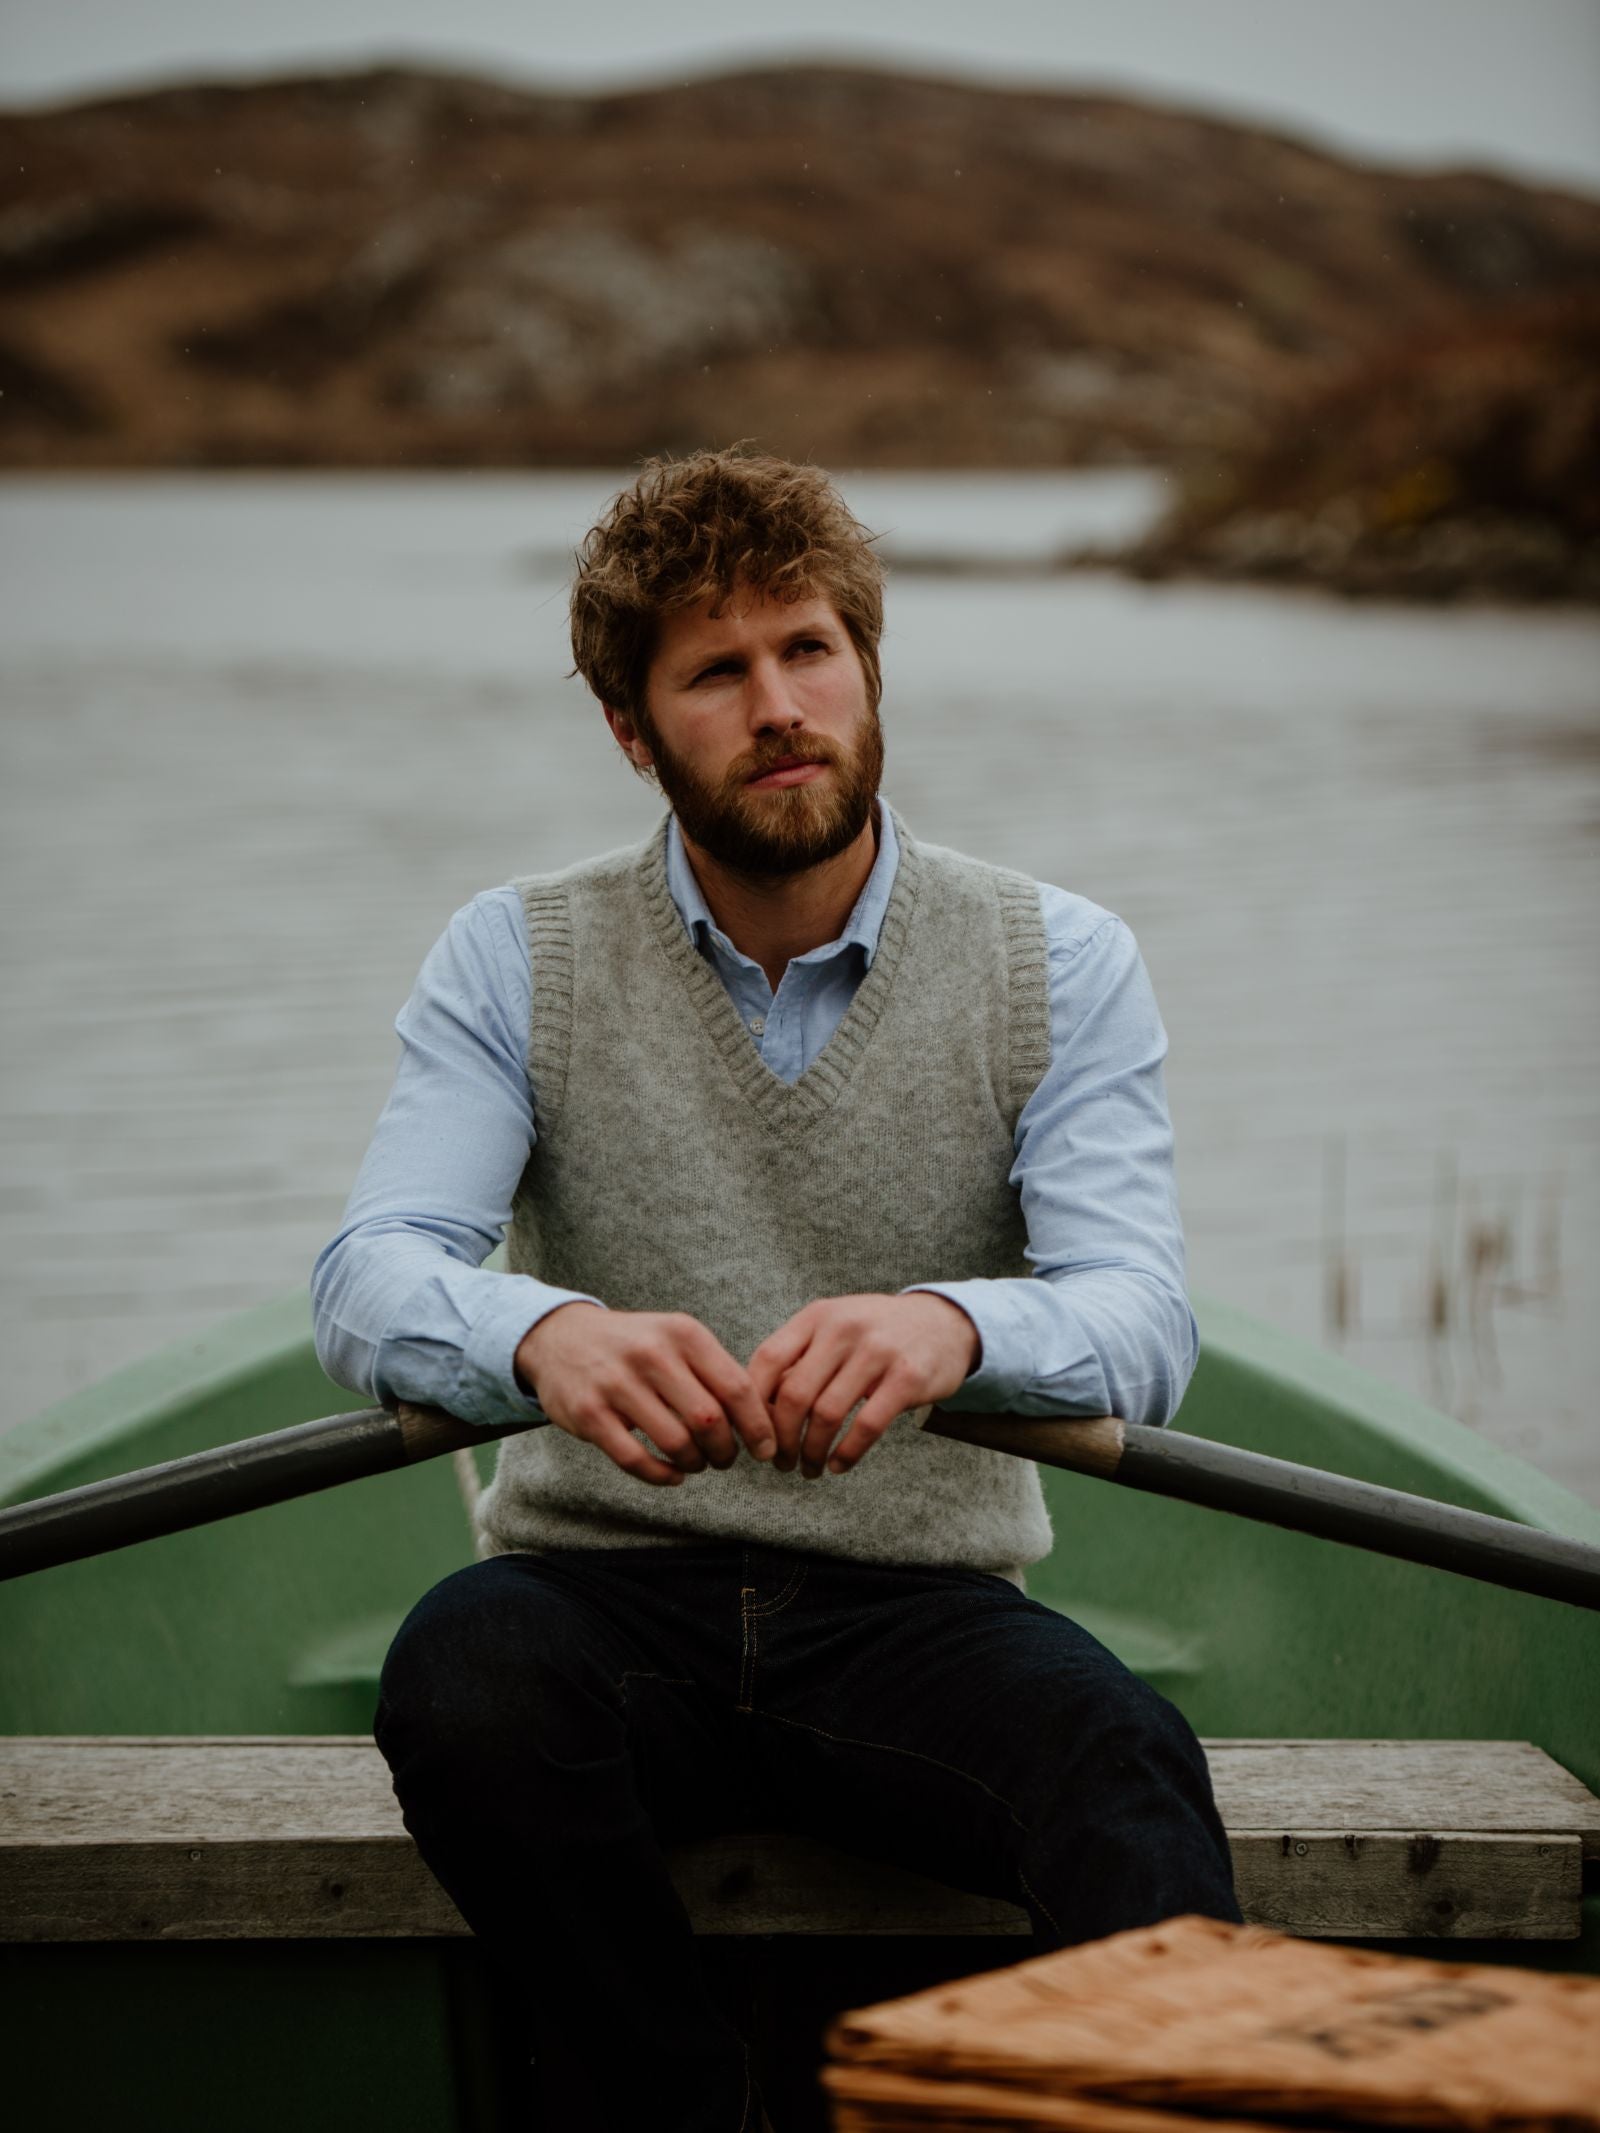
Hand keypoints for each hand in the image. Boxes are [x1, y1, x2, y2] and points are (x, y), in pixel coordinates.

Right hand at [514, 1303, 777, 1486]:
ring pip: (675, 1442)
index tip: (766, 1449)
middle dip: (725, 1450)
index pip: (736, 1387)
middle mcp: (651, 1353)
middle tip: (725, 1459)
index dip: (758, 1426)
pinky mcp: (588, 1413)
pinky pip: (635, 1459)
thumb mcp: (675, 1338)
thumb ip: (714, 1371)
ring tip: (697, 1463)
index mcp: (683, 1333)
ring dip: (695, 1463)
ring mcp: (616, 1384)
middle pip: (709, 1419)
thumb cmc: (634, 1345)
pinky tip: (673, 1473)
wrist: (560, 1337)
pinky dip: (662, 1475)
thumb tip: (761, 1421)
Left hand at [748, 1293, 981, 1479]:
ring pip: (826, 1414)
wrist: (944, 1323)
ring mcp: (877, 1351)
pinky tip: (838, 1465)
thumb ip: (799, 1358)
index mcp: (817, 1316)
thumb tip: (756, 1408)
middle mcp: (843, 1328)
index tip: (752, 1434)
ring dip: (811, 1452)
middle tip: (780, 1461)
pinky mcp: (907, 1377)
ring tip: (808, 1468)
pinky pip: (867, 1426)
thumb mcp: (835, 1327)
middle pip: (793, 1394)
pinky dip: (846, 1453)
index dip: (753, 1405)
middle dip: (781, 1439)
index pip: (768, 1361)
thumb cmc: (877, 1334)